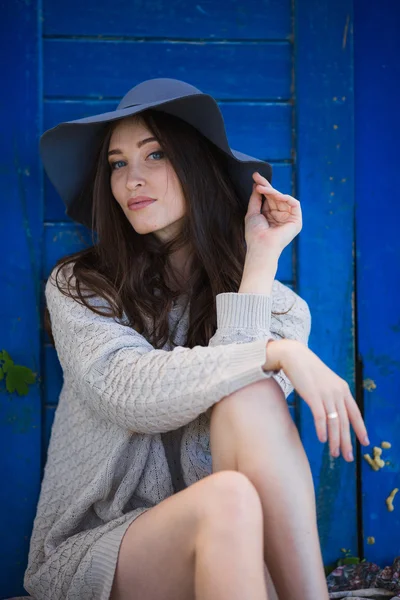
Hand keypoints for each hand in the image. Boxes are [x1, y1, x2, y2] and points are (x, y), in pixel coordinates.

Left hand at [244, 172, 301, 253]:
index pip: (268, 198)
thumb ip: (256, 198)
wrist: (261, 246)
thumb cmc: (255, 234)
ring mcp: (288, 218)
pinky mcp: (296, 220)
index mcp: (270, 216)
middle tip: (257, 178)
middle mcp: (280, 217)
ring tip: (261, 188)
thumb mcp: (252, 213)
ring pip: (282, 198)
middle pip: (275, 196)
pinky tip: (276, 195)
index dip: (263, 187)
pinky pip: (294, 203)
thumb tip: (256, 185)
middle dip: (266, 186)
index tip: (255, 177)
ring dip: (271, 191)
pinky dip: (285, 197)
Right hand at [265, 340, 369, 460]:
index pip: (355, 413)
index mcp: (343, 389)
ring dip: (335, 440)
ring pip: (334, 422)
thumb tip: (335, 413)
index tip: (364, 442)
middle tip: (348, 457)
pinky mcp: (313, 395)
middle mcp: (337, 392)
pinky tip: (322, 439)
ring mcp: (326, 394)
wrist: (295, 356)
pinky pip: (320, 417)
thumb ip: (333, 395)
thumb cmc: (308, 371)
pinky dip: (322, 430)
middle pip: (345, 422)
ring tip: (334, 453)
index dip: (360, 429)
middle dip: (347, 441)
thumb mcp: (327, 382)